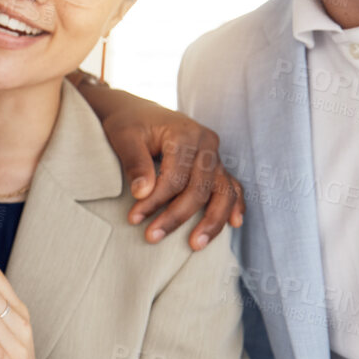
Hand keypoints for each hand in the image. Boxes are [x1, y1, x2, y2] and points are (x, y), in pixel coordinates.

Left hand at [73, 78, 243, 249]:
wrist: (140, 112)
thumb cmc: (130, 124)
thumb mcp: (124, 136)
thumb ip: (134, 162)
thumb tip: (142, 193)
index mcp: (185, 134)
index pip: (175, 177)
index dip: (156, 201)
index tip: (134, 219)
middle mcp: (207, 144)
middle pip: (200, 188)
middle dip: (176, 216)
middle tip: (151, 237)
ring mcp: (215, 155)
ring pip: (223, 192)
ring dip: (211, 221)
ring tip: (195, 245)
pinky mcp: (217, 165)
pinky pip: (232, 187)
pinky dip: (235, 206)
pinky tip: (234, 224)